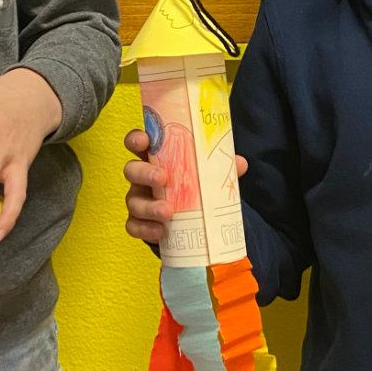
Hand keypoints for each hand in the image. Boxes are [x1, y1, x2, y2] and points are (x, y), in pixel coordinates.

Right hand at [123, 127, 247, 242]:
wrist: (191, 220)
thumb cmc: (194, 187)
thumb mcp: (207, 174)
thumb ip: (220, 166)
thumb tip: (240, 163)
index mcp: (155, 158)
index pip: (138, 143)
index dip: (136, 139)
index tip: (145, 141)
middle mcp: (142, 178)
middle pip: (131, 170)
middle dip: (144, 173)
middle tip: (162, 178)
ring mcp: (138, 200)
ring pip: (132, 201)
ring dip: (149, 206)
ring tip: (167, 212)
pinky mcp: (139, 223)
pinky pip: (134, 226)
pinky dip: (146, 229)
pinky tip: (161, 231)